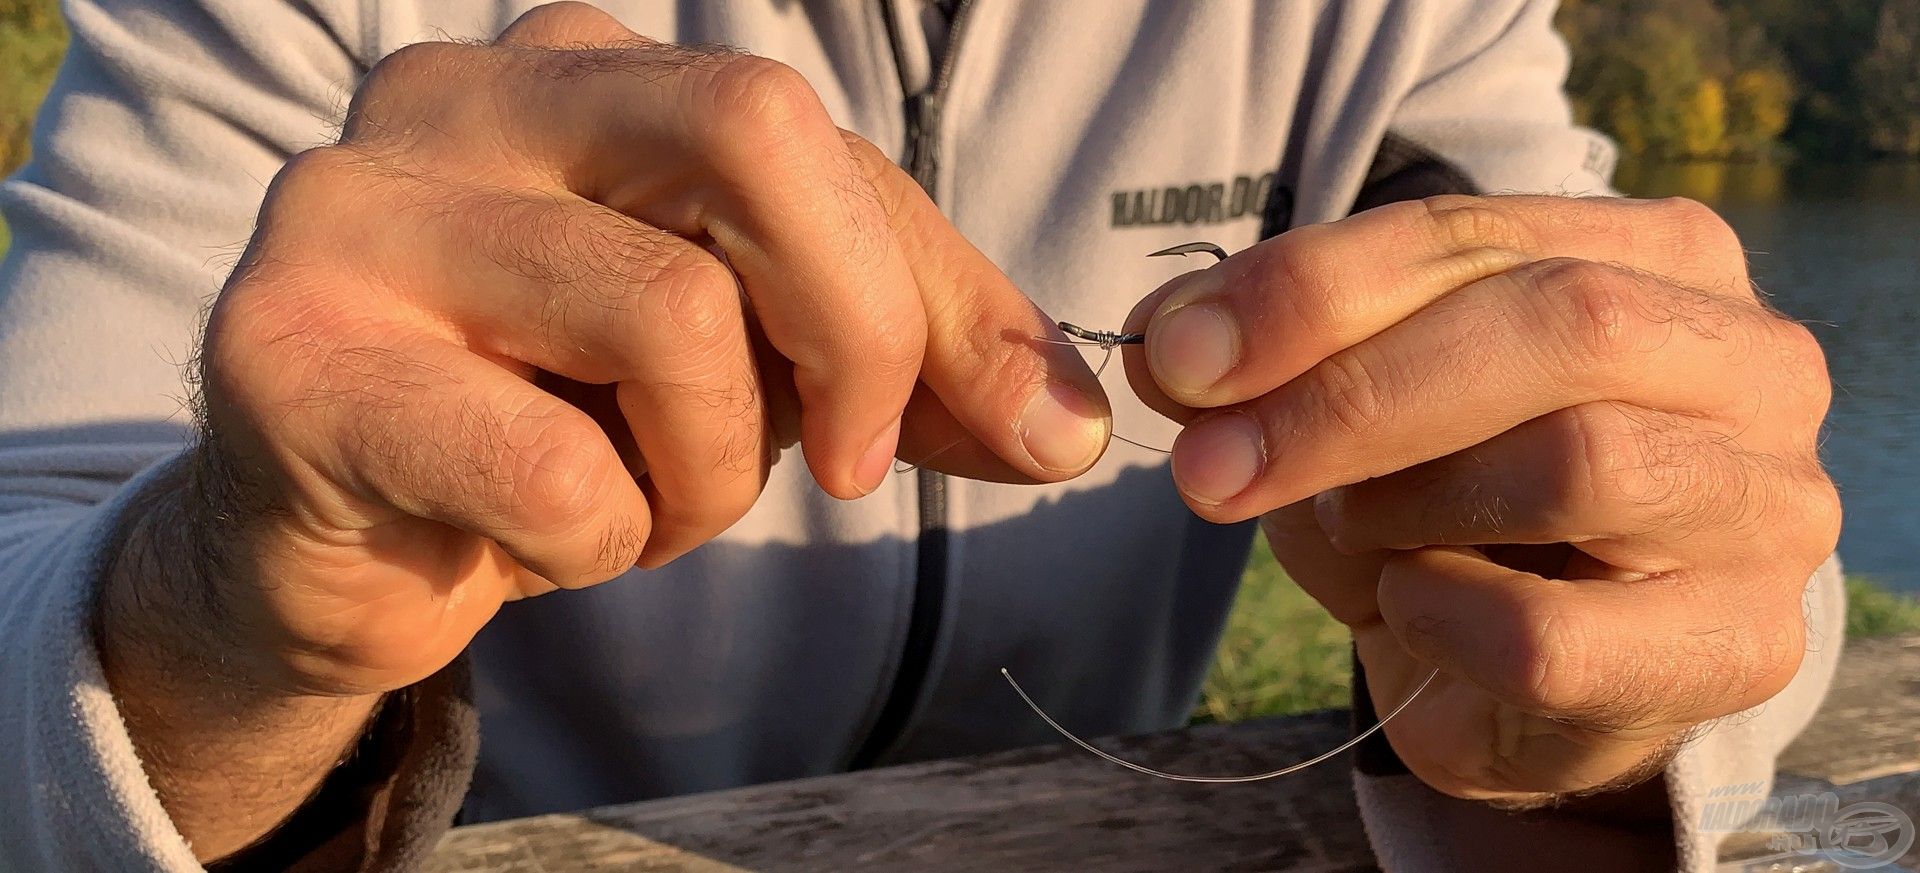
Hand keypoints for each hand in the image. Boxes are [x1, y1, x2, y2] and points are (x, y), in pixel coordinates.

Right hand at [112, 1, 1109, 701]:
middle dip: (859, 328)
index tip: (1021, 426)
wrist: (335, 546)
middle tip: (848, 466)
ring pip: (669, 318)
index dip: (940, 292)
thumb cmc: (552, 432)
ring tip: (641, 505)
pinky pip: (552, 473)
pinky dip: (598, 545)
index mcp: (585, 73)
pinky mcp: (291, 358)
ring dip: (706, 473)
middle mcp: (462, 97)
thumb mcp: (754, 375)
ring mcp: (360, 213)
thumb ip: (904, 366)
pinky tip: (533, 541)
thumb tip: (1073, 427)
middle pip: (754, 131)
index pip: (817, 136)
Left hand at [1124, 195, 1838, 804]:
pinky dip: (1442, 622)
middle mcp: (1748, 362)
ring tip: (1353, 533)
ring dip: (1407, 504)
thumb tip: (1175, 348)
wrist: (1533, 676)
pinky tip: (1417, 610)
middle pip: (1561, 323)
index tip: (1181, 352)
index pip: (1477, 231)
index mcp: (1659, 259)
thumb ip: (1271, 365)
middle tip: (1211, 468)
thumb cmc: (1453, 512)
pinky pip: (1555, 634)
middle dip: (1351, 394)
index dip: (1314, 287)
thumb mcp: (1346, 413)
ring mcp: (1766, 506)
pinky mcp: (1741, 646)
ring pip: (1578, 463)